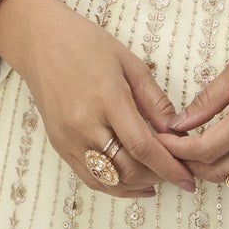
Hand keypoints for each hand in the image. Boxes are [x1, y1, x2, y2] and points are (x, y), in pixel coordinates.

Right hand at [0, 0, 199, 196]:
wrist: (39, 41)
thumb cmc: (86, 44)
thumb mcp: (129, 63)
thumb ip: (154, 101)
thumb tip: (177, 133)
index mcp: (107, 98)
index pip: (142, 147)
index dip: (169, 168)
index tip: (189, 179)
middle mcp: (84, 124)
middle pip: (127, 169)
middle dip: (158, 177)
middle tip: (177, 172)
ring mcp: (68, 138)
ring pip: (108, 180)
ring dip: (138, 185)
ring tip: (158, 178)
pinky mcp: (59, 145)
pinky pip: (89, 178)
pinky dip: (114, 186)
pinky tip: (134, 184)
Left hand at [152, 1, 228, 184]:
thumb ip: (210, 98)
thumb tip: (180, 121)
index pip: (206, 149)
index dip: (178, 150)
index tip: (160, 140)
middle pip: (221, 171)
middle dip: (191, 164)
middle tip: (172, 148)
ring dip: (214, 168)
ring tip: (194, 149)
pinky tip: (226, 148)